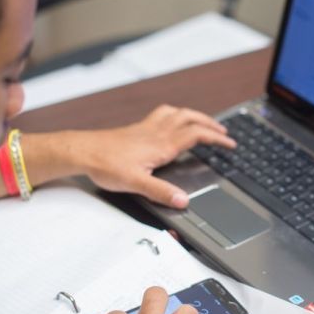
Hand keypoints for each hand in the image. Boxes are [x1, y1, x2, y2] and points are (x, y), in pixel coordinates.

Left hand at [69, 105, 235, 207]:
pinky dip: (175, 113)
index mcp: (162, 145)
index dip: (216, 137)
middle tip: (223, 130)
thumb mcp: (136, 183)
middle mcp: (157, 132)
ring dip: (195, 114)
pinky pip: (162, 114)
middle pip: (191, 119)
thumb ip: (161, 192)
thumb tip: (184, 200)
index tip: (229, 143)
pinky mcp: (138, 128)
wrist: (84, 151)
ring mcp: (147, 128)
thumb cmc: (106, 165)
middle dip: (210, 123)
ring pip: (178, 113)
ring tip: (204, 121)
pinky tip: (173, 119)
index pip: (196, 135)